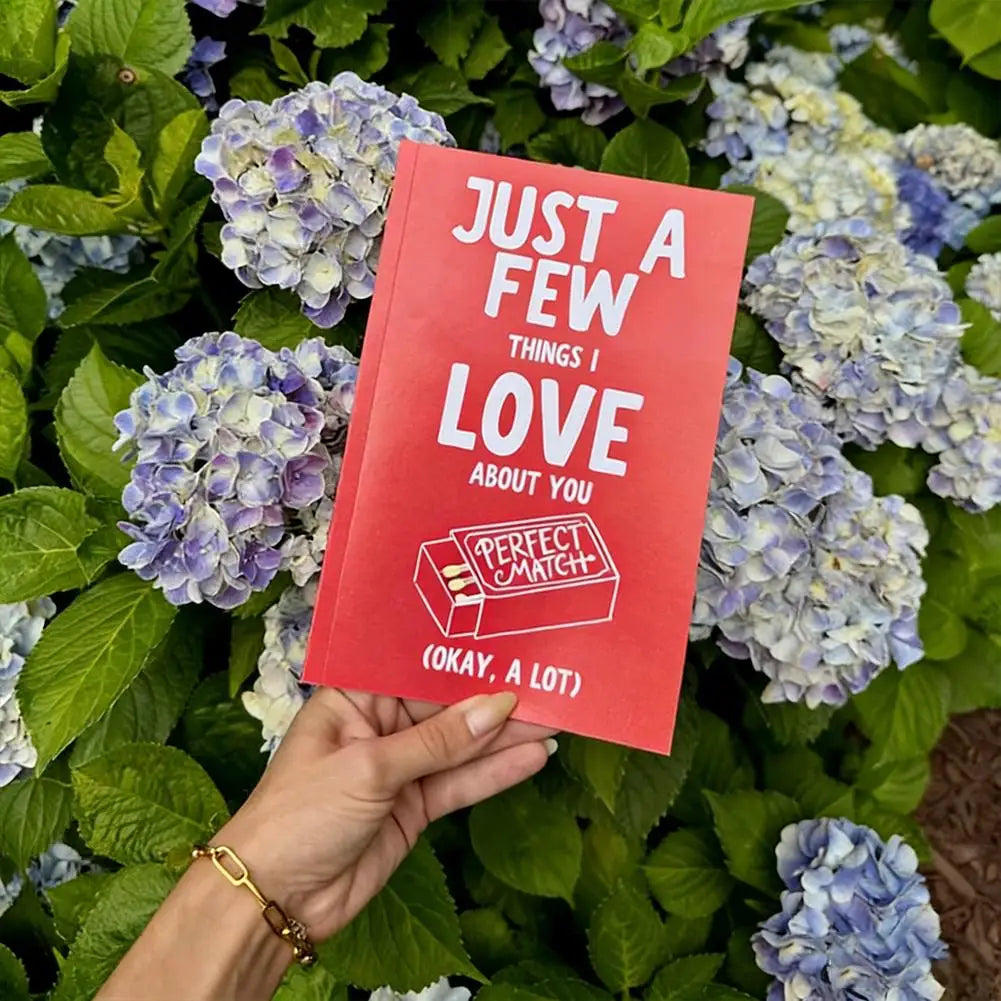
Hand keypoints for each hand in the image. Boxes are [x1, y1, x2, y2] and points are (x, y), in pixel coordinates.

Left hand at [213, 689, 554, 941]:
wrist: (274, 898)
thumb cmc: (301, 814)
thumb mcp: (369, 767)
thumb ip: (438, 741)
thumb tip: (497, 707)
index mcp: (353, 699)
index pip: (416, 671)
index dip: (463, 664)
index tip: (510, 651)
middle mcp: (378, 727)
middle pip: (445, 709)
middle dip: (493, 702)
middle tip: (548, 686)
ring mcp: (398, 769)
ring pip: (460, 748)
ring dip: (504, 738)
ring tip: (555, 719)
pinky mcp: (413, 808)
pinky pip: (460, 784)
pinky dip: (495, 774)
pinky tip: (532, 757)